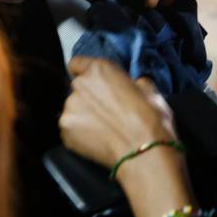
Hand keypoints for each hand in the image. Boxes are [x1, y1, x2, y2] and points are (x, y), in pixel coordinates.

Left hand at [59, 56, 176, 171]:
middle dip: (88, 98)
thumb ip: (134, 82)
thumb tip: (135, 85)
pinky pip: (70, 129)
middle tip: (106, 113)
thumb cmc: (150, 119)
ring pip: (73, 110)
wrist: (143, 151)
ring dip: (84, 117)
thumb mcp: (149, 90)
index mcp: (99, 69)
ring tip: (103, 130)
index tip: (93, 85)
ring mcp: (70, 108)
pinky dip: (80, 135)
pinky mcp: (65, 130)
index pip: (77, 64)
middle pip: (77, 89)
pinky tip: (97, 141)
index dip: (84, 74)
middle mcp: (80, 84)